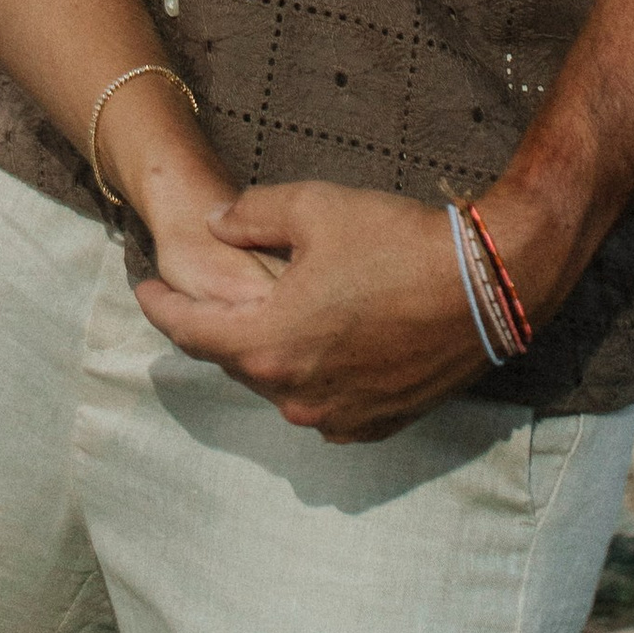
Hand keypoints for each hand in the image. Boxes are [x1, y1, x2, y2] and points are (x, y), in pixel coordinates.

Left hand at [134, 181, 499, 441]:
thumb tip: (216, 226)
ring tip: (270, 313)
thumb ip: (251, 216)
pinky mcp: (374, 425)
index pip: (191, 333)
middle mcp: (295, 396)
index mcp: (269, 344)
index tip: (143, 289)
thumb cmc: (399, 241)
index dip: (160, 308)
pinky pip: (321, 404)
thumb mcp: (314, 207)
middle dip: (217, 325)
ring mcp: (337, 418)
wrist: (490, 286)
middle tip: (205, 293)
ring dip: (268, 351)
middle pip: (235, 360)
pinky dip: (309, 375)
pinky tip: (319, 344)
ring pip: (278, 383)